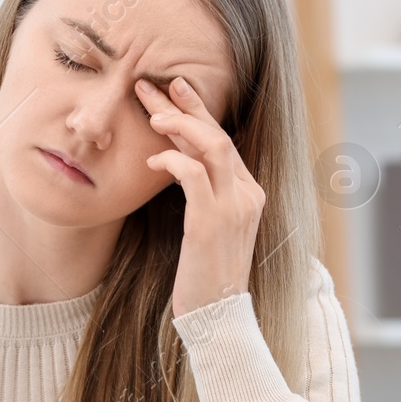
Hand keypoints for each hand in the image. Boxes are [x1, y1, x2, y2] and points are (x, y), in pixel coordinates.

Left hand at [137, 76, 265, 318]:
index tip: (175, 89)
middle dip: (185, 106)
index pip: (223, 141)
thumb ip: (202, 195)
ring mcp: (233, 207)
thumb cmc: (206, 276)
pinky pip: (192, 175)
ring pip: (212, 146)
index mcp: (248, 194)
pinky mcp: (211, 222)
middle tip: (153, 85)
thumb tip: (177, 164)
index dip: (198, 111)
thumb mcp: (208, 228)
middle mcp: (247, 195)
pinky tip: (152, 161)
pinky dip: (172, 161)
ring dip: (180, 125)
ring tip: (152, 115)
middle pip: (218, 134)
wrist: (218, 316)